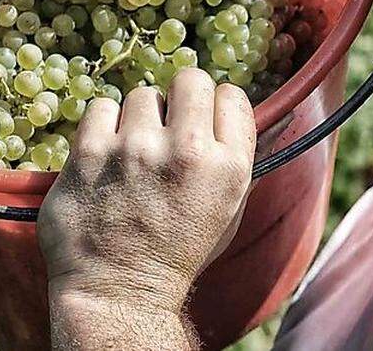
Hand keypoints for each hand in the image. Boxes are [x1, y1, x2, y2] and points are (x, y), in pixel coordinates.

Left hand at [37, 68, 255, 314]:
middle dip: (180, 100)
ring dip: (138, 118)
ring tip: (133, 153)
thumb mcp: (230, 209)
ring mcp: (136, 149)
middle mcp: (187, 152)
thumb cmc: (179, 251)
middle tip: (167, 129)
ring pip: (142, 95)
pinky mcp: (91, 152)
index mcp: (229, 166)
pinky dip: (103, 127)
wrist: (120, 291)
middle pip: (190, 80)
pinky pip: (101, 107)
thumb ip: (248, 158)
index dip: (215, 107)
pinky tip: (106, 157)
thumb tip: (281, 116)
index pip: (231, 95)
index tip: (201, 124)